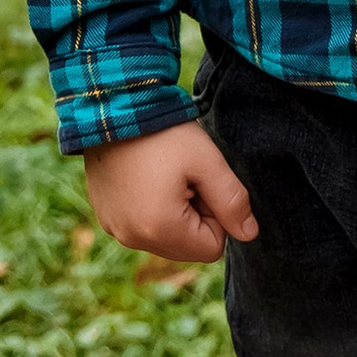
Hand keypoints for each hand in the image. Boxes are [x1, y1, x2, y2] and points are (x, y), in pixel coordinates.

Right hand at [84, 119, 257, 259]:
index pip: (212, 248)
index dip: (216, 215)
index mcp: (160, 229)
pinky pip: (142, 228)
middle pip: (187, 247)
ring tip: (164, 176)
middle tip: (183, 178)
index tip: (201, 182)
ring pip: (165, 239)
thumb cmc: (164, 133)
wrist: (113, 108)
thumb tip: (249, 234)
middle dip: (194, 217)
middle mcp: (133, 238)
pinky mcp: (107, 218)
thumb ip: (232, 202)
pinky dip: (151, 209)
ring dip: (173, 214)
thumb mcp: (208, 162)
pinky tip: (146, 178)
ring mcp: (116, 230)